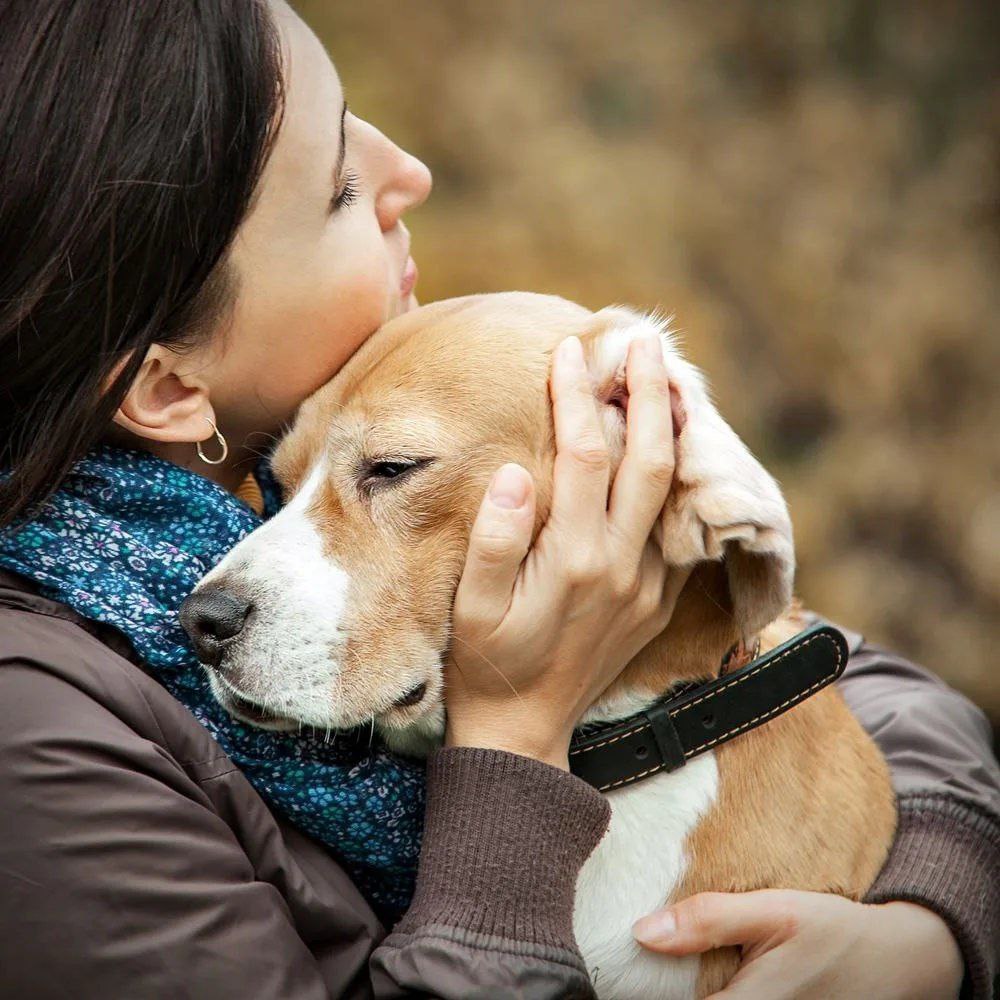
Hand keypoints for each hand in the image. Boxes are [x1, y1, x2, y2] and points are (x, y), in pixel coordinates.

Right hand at [445, 334, 689, 768]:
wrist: (526, 732)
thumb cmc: (487, 664)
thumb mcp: (472, 607)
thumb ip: (494, 539)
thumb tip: (515, 472)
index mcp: (574, 559)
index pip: (584, 455)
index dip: (577, 397)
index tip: (569, 351)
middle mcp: (622, 566)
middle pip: (649, 460)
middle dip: (648, 393)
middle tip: (643, 340)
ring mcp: (648, 585)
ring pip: (673, 491)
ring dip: (674, 429)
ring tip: (670, 379)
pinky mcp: (658, 601)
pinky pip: (677, 527)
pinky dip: (677, 479)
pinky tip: (668, 450)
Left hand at [632, 889, 963, 999]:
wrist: (897, 960)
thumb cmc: (833, 932)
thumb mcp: (772, 911)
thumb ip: (708, 920)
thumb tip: (642, 932)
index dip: (645, 986)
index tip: (625, 965)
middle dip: (665, 984)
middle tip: (649, 958)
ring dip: (690, 987)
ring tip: (677, 962)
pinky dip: (714, 991)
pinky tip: (710, 975)